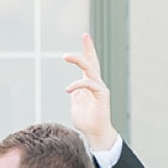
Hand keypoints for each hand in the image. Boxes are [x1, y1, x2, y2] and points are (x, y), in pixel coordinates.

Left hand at [64, 34, 117, 151]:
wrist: (94, 133)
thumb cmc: (86, 120)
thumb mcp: (77, 104)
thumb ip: (76, 94)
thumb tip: (71, 88)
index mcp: (89, 83)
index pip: (89, 64)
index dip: (87, 50)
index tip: (85, 36)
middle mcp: (96, 83)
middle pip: (93, 61)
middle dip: (89, 48)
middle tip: (85, 35)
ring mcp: (100, 88)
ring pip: (90, 69)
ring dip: (78, 60)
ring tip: (65, 56)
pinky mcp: (102, 95)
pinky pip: (90, 84)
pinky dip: (77, 84)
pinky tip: (68, 88)